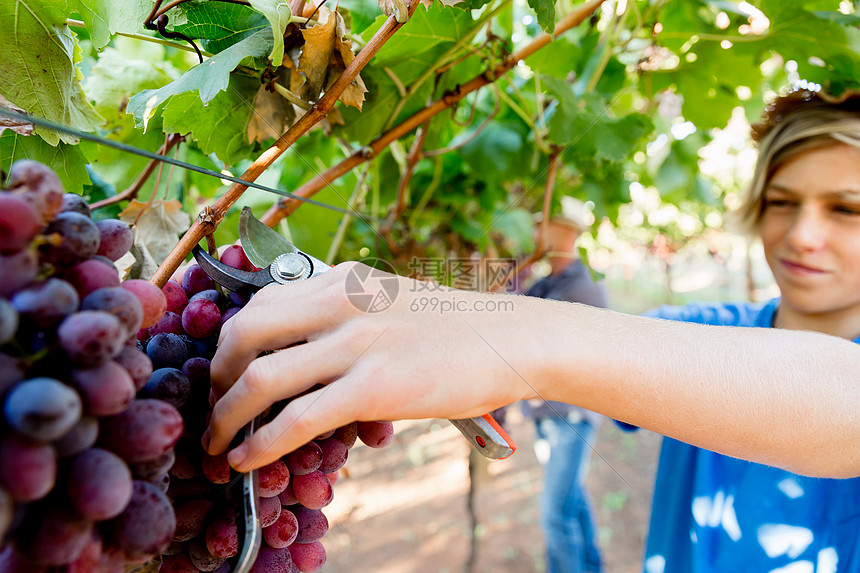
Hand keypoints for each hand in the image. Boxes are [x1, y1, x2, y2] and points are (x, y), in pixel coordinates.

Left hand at [204, 262, 542, 470]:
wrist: (514, 338)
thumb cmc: (457, 325)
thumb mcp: (392, 300)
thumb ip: (348, 314)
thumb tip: (309, 352)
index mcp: (343, 278)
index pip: (260, 301)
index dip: (230, 343)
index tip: (225, 373)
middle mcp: (340, 301)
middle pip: (244, 333)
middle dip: (217, 377)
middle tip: (215, 408)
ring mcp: (356, 342)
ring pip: (261, 379)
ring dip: (226, 417)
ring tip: (217, 444)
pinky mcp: (375, 385)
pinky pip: (297, 419)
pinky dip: (261, 443)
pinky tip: (246, 460)